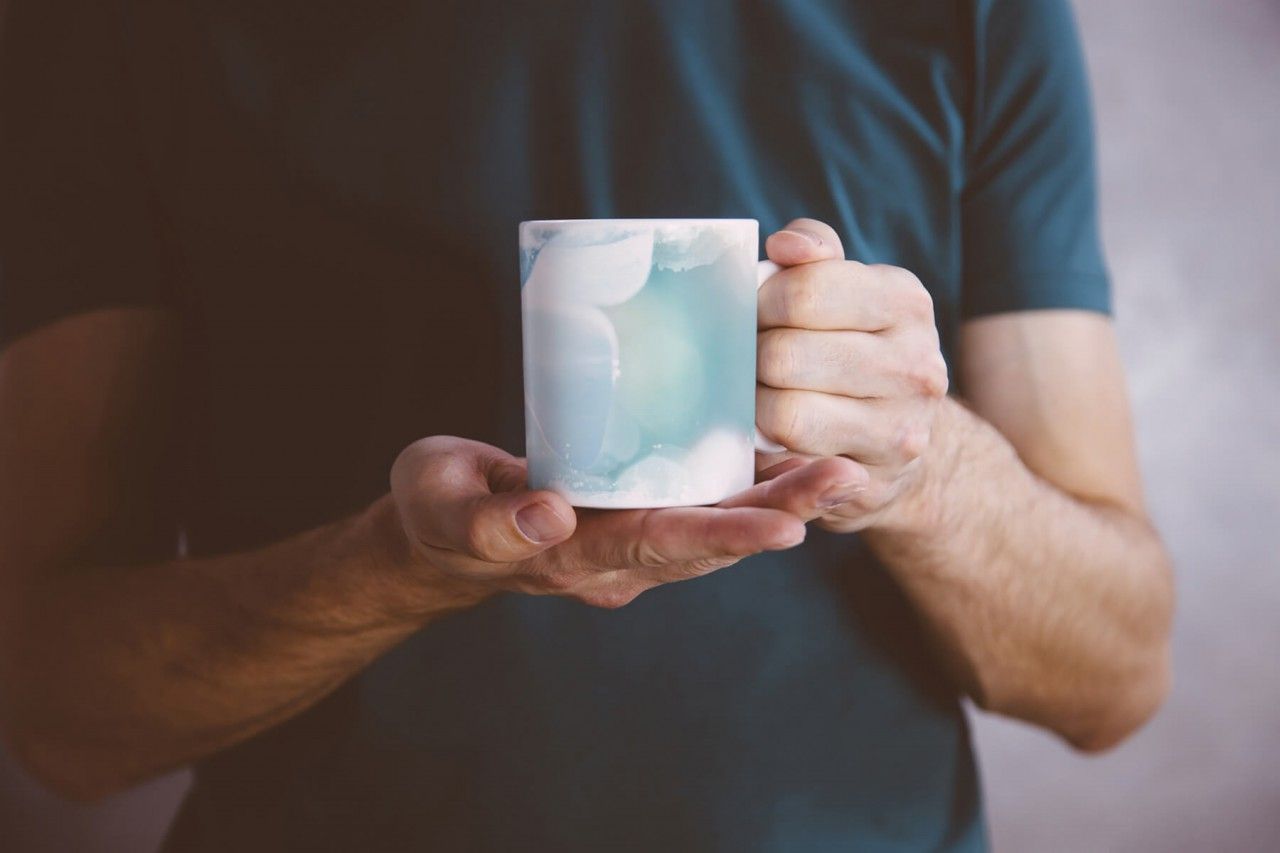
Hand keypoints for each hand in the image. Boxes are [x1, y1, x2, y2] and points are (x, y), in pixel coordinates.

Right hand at [388, 436, 865, 608]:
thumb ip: (492, 521)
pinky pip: (702, 505)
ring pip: (716, 525)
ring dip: (780, 502)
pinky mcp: (636, 515)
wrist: (441, 526)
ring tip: (841, 469)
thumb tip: (552, 516)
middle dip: (780, 514)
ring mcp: (631, 542)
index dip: (723, 533)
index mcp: (575, 558)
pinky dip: (750, 488)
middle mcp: (618, 560)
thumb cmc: (438, 510)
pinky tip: (793, 459)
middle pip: (710, 540)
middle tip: (844, 478)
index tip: (786, 525)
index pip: (660, 546)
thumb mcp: (444, 507)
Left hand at [755, 218, 948, 532]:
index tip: (753, 314)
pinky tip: (769, 431)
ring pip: (786, 413)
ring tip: (757, 392)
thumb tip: (785, 246)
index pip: (804, 293)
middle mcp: (916, 365)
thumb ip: (813, 253)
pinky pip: (790, 461)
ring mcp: (901, 428)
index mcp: (905, 301)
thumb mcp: (845, 286)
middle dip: (751, 356)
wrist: (900, 432)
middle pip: (786, 355)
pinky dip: (767, 445)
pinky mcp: (875, 481)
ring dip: (754, 403)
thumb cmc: (852, 345)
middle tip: (746, 359)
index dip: (759, 303)